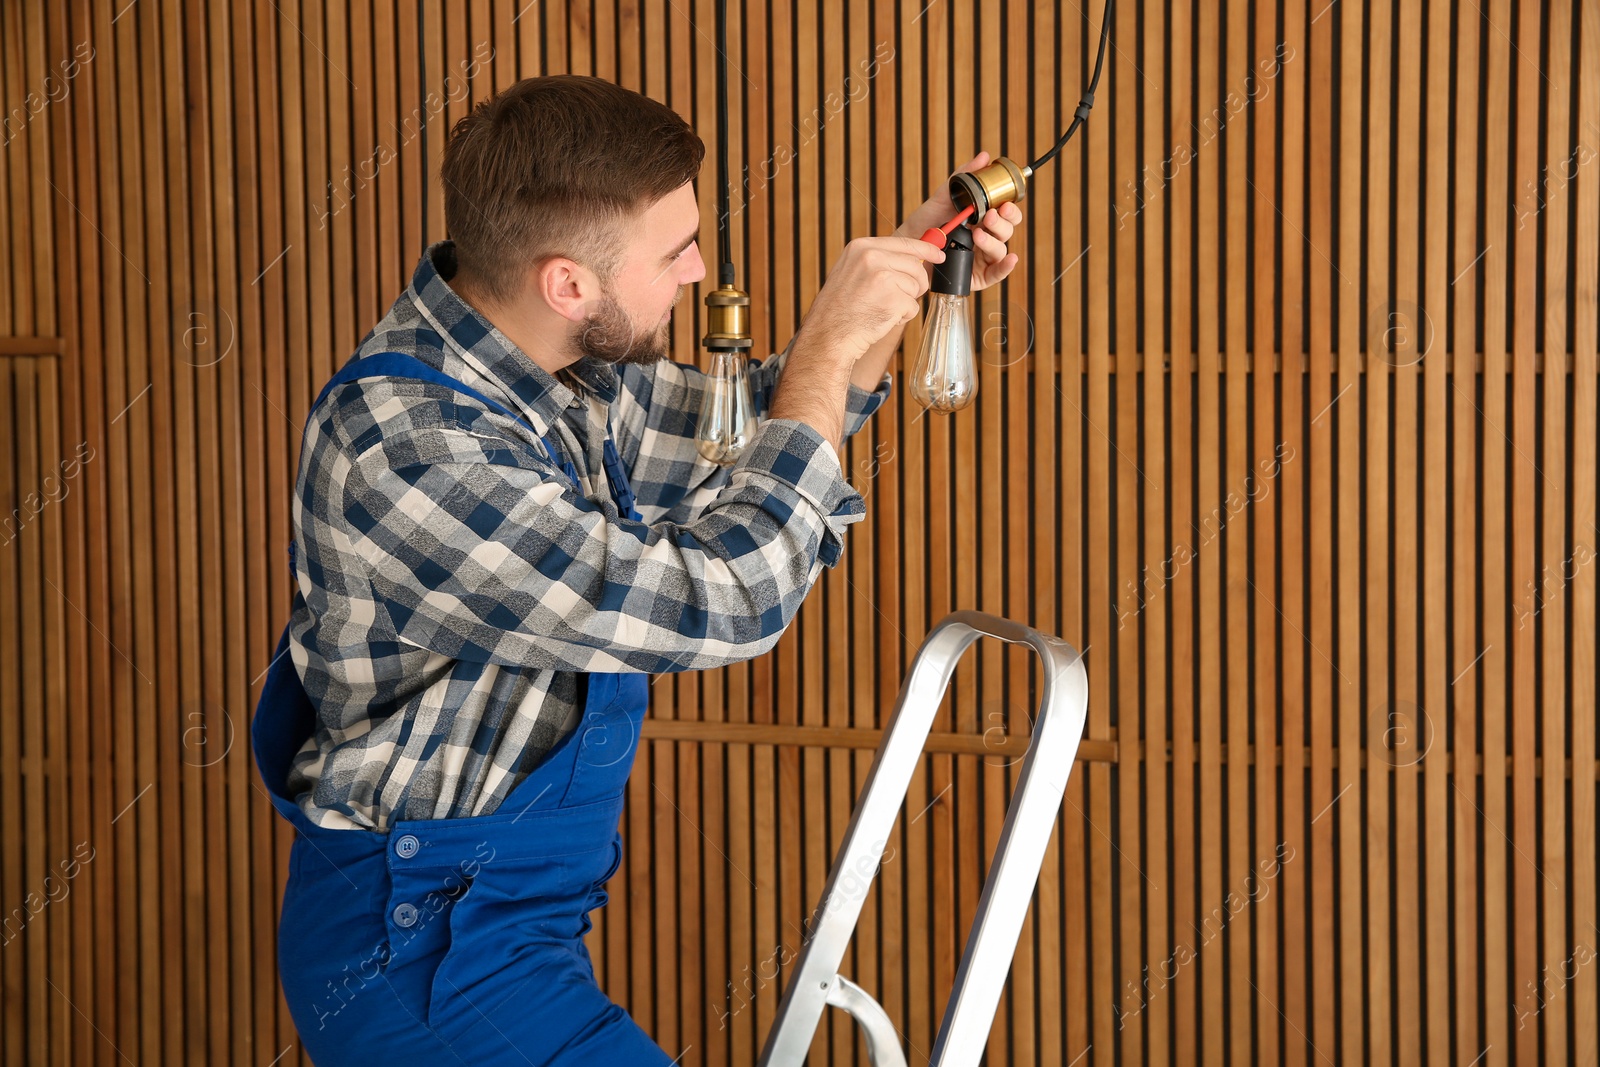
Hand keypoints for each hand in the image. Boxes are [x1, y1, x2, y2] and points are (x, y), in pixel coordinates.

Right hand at [772, 236, 943, 450]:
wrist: (828, 335)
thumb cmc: (839, 310)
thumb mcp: (851, 272)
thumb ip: (878, 261)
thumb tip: (913, 259)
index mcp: (861, 247)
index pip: (904, 243)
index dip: (926, 249)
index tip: (938, 254)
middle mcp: (872, 257)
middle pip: (916, 267)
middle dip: (913, 285)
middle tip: (893, 299)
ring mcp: (883, 277)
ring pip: (916, 287)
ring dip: (904, 302)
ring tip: (879, 308)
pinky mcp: (894, 299)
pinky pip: (913, 307)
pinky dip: (902, 317)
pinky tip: (881, 318)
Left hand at [895, 151, 1023, 291]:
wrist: (906, 247)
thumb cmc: (925, 223)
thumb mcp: (943, 198)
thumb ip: (963, 177)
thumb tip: (984, 157)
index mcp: (982, 220)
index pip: (1006, 214)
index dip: (1010, 208)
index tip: (1004, 204)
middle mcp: (985, 238)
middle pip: (1006, 231)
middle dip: (1002, 223)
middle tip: (990, 217)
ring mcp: (982, 258)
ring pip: (1000, 249)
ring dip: (994, 241)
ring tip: (977, 234)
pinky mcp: (976, 276)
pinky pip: (996, 273)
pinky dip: (1006, 267)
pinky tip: (1010, 258)